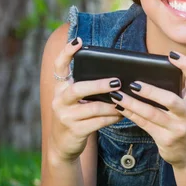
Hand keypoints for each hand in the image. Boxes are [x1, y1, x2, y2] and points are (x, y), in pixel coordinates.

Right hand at [50, 37, 123, 162]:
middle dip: (99, 85)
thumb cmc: (76, 116)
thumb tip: (117, 77)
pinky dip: (113, 117)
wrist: (63, 145)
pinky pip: (99, 122)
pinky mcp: (75, 131)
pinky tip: (123, 114)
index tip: (78, 41)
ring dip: (113, 105)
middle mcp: (59, 100)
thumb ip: (87, 88)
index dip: (67, 53)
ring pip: (93, 108)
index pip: (59, 66)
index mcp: (60, 88)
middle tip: (117, 82)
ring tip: (126, 101)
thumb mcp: (76, 100)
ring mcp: (65, 117)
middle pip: (78, 89)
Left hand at [108, 51, 185, 168]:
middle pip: (171, 99)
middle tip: (134, 84)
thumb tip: (147, 74)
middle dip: (151, 91)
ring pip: (152, 114)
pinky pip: (144, 124)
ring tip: (118, 95)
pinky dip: (131, 114)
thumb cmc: (183, 122)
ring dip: (133, 103)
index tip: (172, 55)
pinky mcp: (165, 139)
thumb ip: (176, 92)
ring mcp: (178, 128)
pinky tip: (120, 107)